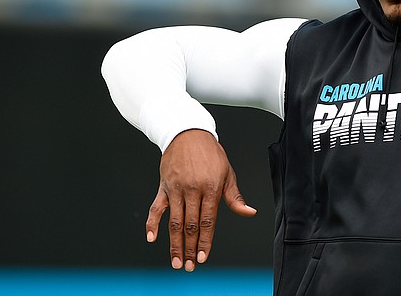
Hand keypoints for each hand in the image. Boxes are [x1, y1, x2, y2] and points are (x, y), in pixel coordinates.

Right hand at [146, 129, 256, 271]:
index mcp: (211, 188)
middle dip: (190, 248)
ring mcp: (176, 188)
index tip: (203, 258)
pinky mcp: (164, 186)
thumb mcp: (227, 172)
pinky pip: (156, 207)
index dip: (206, 241)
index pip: (209, 221)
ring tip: (176, 261)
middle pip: (191, 225)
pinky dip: (152, 223)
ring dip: (174, 243)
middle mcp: (193, 189)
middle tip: (189, 266)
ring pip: (175, 221)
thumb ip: (235, 197)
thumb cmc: (211, 153)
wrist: (188, 132)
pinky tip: (151, 238)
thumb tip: (249, 212)